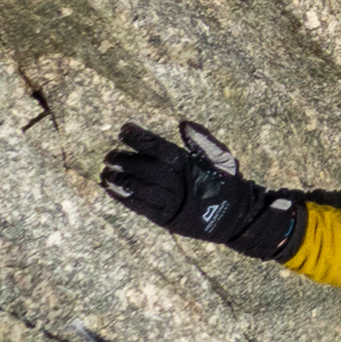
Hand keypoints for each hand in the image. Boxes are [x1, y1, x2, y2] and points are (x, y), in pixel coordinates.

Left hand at [100, 118, 305, 262]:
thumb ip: (202, 141)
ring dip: (120, 180)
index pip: (159, 147)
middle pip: (145, 168)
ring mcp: (172, 202)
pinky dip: (123, 198)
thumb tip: (183, 123)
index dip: (140, 137)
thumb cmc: (225, 183)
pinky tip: (111, 190)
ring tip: (106, 173)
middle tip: (109, 155)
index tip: (123, 129)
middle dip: (125, 160)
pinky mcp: (166, 218)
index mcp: (190, 164)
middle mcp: (178, 183)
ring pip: (139, 189)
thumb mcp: (222, 158)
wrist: (234, 218)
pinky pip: (140, 207)